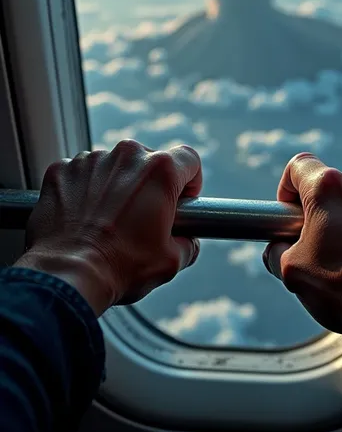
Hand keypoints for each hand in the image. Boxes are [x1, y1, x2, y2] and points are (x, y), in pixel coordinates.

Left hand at [15, 141, 201, 315]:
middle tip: (140, 218)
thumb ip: (187, 242)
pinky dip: (83, 190)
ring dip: (114, 186)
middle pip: (147, 161)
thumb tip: (185, 240)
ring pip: (113, 166)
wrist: (67, 275)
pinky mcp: (62, 169)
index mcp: (160, 170)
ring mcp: (91, 159)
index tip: (179, 200)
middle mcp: (126, 155)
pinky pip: (81, 174)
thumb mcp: (171, 261)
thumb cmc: (120, 266)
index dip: (189, 181)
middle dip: (147, 185)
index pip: (188, 159)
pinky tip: (83, 217)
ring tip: (107, 220)